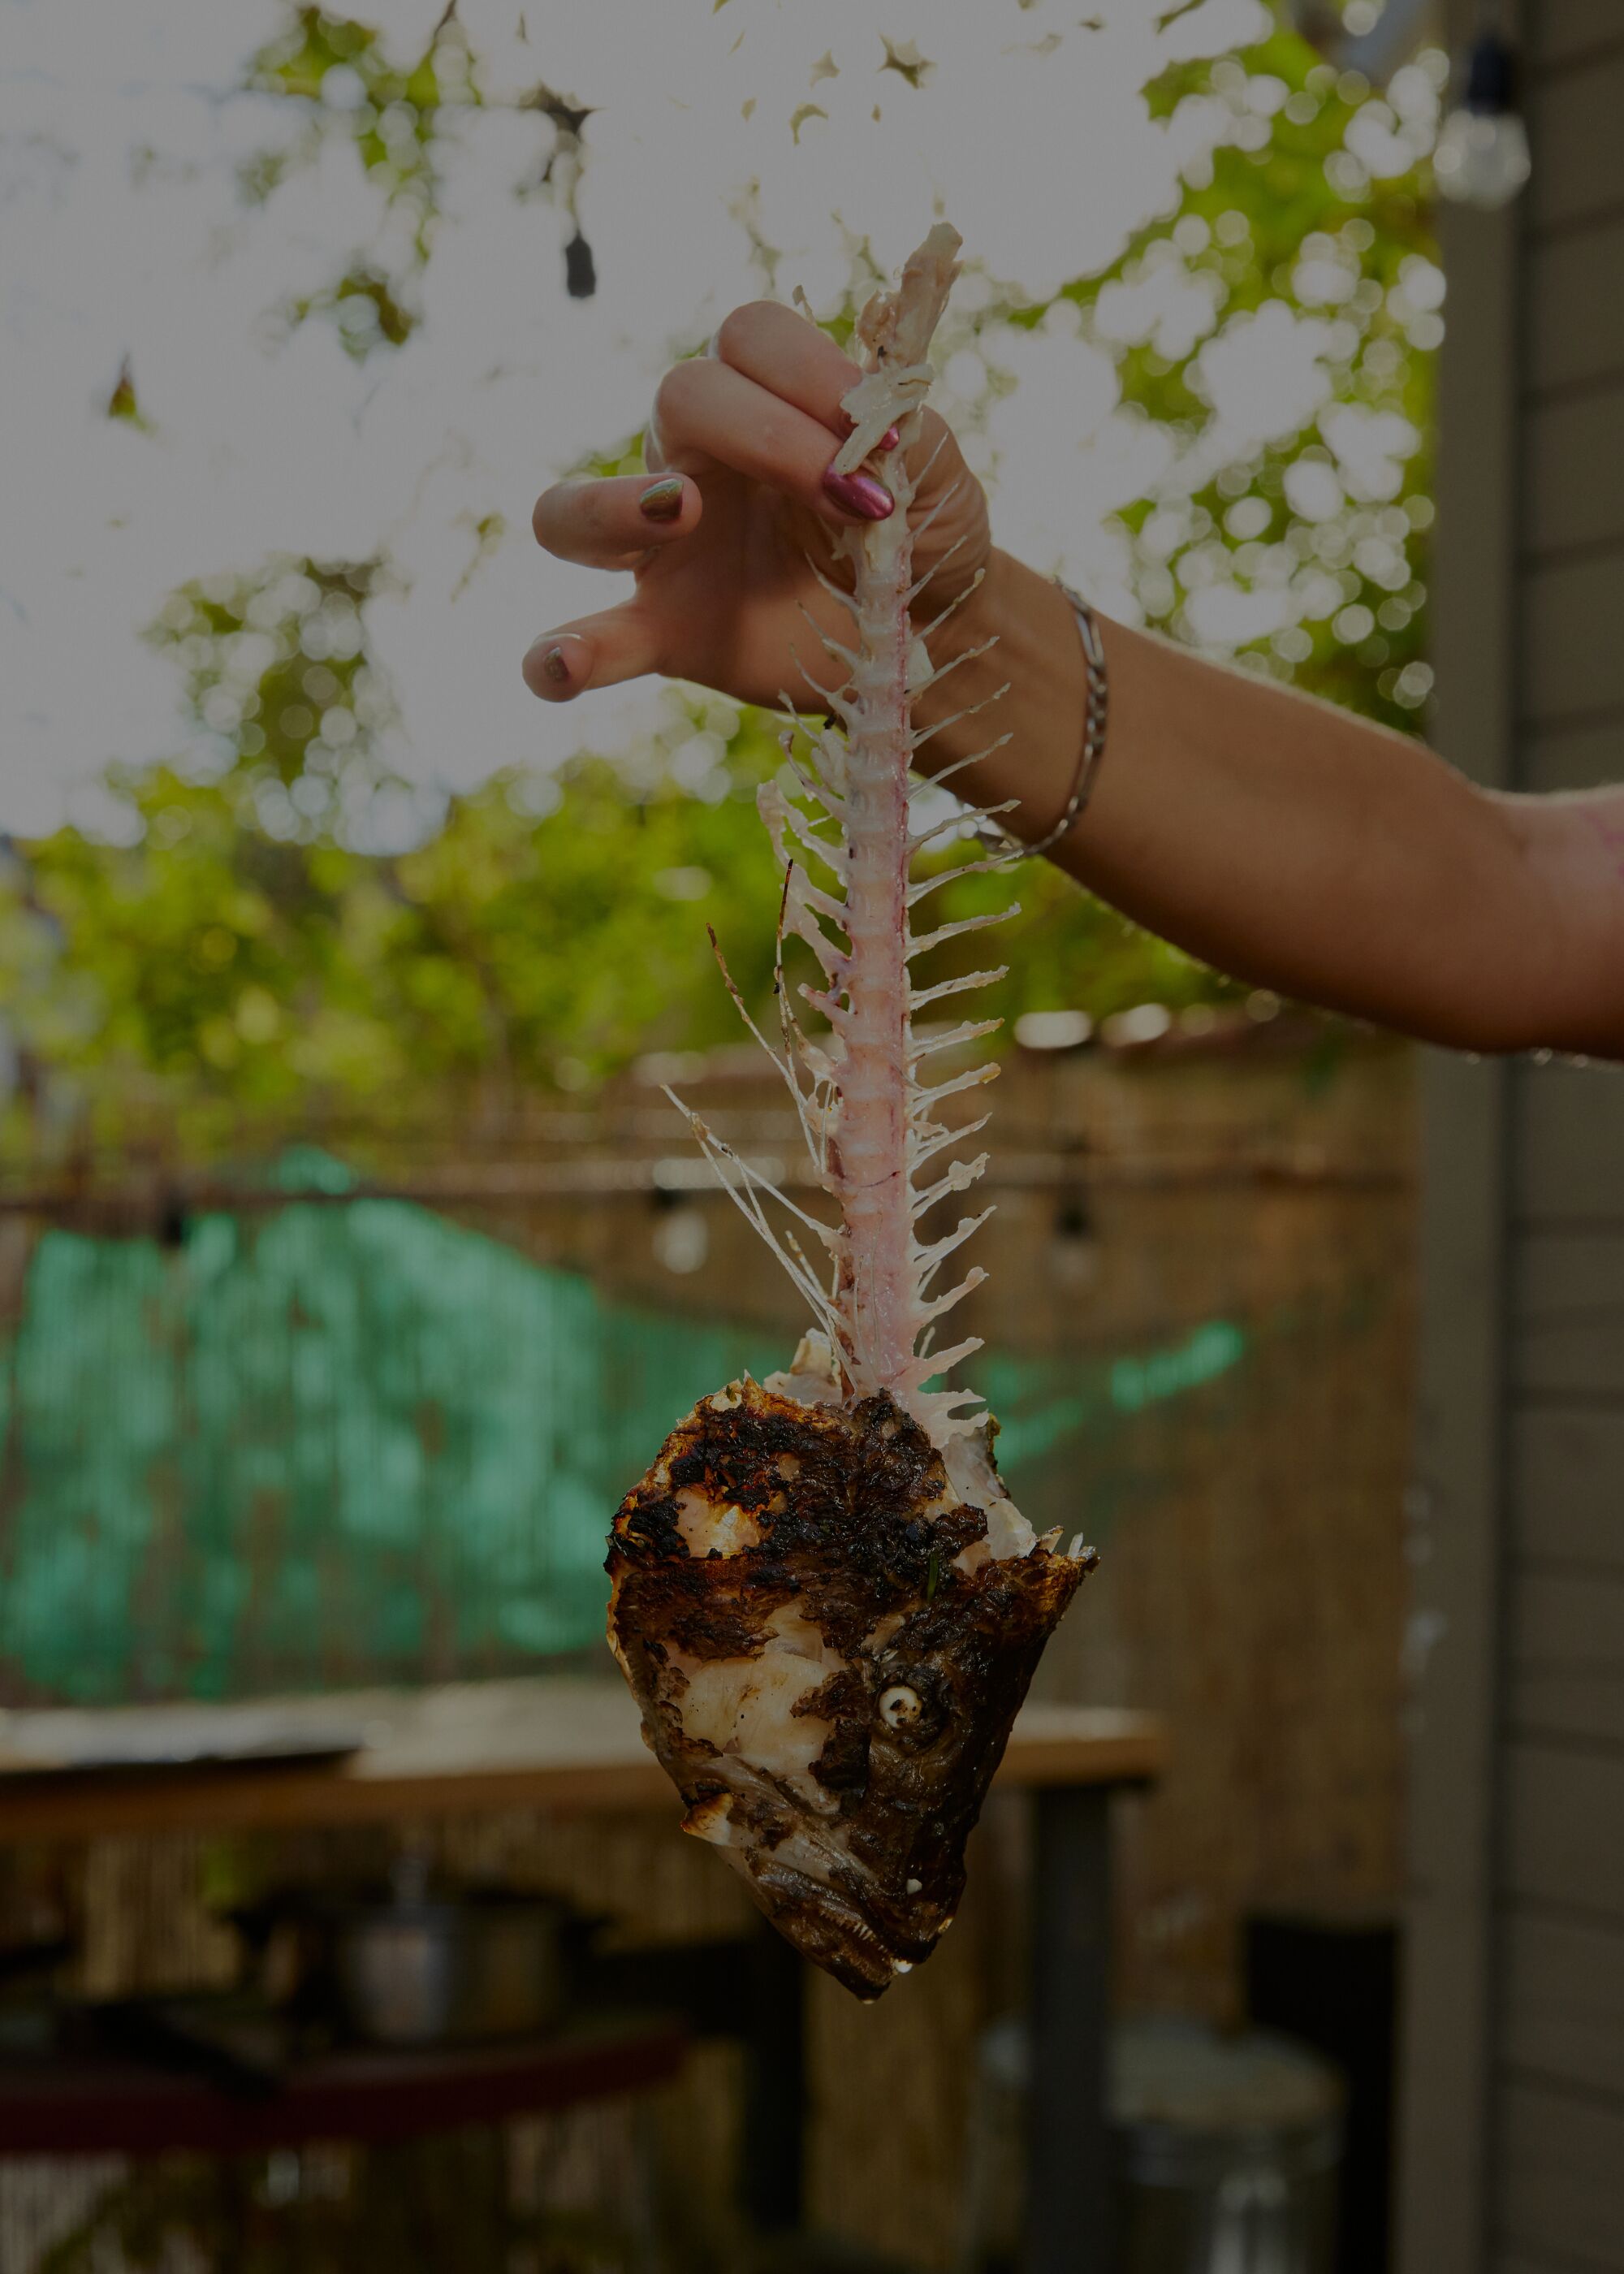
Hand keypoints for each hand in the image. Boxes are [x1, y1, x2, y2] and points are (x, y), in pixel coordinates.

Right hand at [523, 300, 989, 714]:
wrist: (932, 630)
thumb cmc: (922, 533)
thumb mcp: (933, 474)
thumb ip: (904, 437)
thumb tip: (870, 430)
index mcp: (765, 401)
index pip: (752, 340)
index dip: (813, 373)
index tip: (886, 445)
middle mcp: (695, 461)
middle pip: (678, 396)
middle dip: (764, 434)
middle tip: (844, 500)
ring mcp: (664, 553)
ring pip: (574, 510)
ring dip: (614, 505)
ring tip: (679, 515)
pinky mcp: (666, 633)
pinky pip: (592, 640)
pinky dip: (561, 655)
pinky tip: (560, 668)